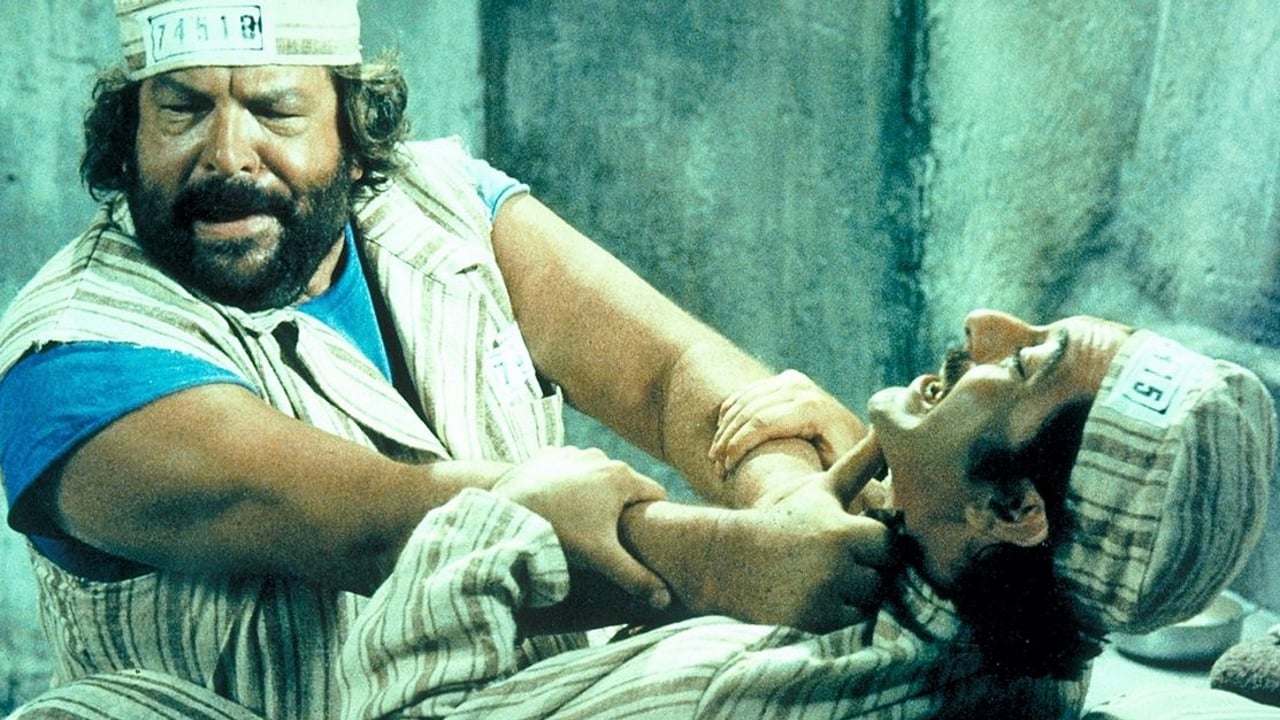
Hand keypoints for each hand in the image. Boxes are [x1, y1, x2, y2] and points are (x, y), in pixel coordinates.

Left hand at [492, 446, 671, 608]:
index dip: (655, 515)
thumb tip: (664, 600)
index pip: (657, 494)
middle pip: (626, 485)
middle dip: (623, 506)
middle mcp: (601, 457)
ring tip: (581, 521)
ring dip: (595, 494)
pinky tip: (558, 505)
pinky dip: (568, 484)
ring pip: (596, 476)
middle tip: (612, 534)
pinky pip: (568, 470)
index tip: (647, 534)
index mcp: (621, 477)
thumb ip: (636, 578)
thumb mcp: (601, 558)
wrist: (507, 512)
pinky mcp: (548, 454)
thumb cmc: (559, 533)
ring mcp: (573, 453)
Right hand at [692, 434, 892, 630]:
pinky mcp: (814, 621)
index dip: (873, 541)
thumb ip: (861, 462)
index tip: (850, 536)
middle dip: (866, 568)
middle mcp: (835, 566)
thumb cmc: (786, 518)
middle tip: (834, 557)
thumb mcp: (823, 488)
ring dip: (856, 591)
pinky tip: (814, 591)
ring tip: (825, 574)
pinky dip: (839, 609)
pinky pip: (851, 619)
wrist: (731, 558)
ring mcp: (824, 596)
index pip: (889, 545)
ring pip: (870, 600)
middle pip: (883, 576)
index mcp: (841, 531)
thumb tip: (885, 428)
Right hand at [709, 370, 867, 476]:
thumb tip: (844, 500)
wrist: (854, 437)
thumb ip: (836, 483)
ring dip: (724, 430)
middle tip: (715, 468)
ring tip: (715, 459)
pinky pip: (746, 395)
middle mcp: (800, 387)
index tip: (725, 471)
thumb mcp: (843, 474)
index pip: (760, 422)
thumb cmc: (845, 465)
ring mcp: (791, 381)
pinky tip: (722, 440)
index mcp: (812, 408)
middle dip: (726, 440)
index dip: (737, 447)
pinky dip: (730, 416)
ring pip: (742, 402)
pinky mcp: (782, 381)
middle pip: (748, 411)